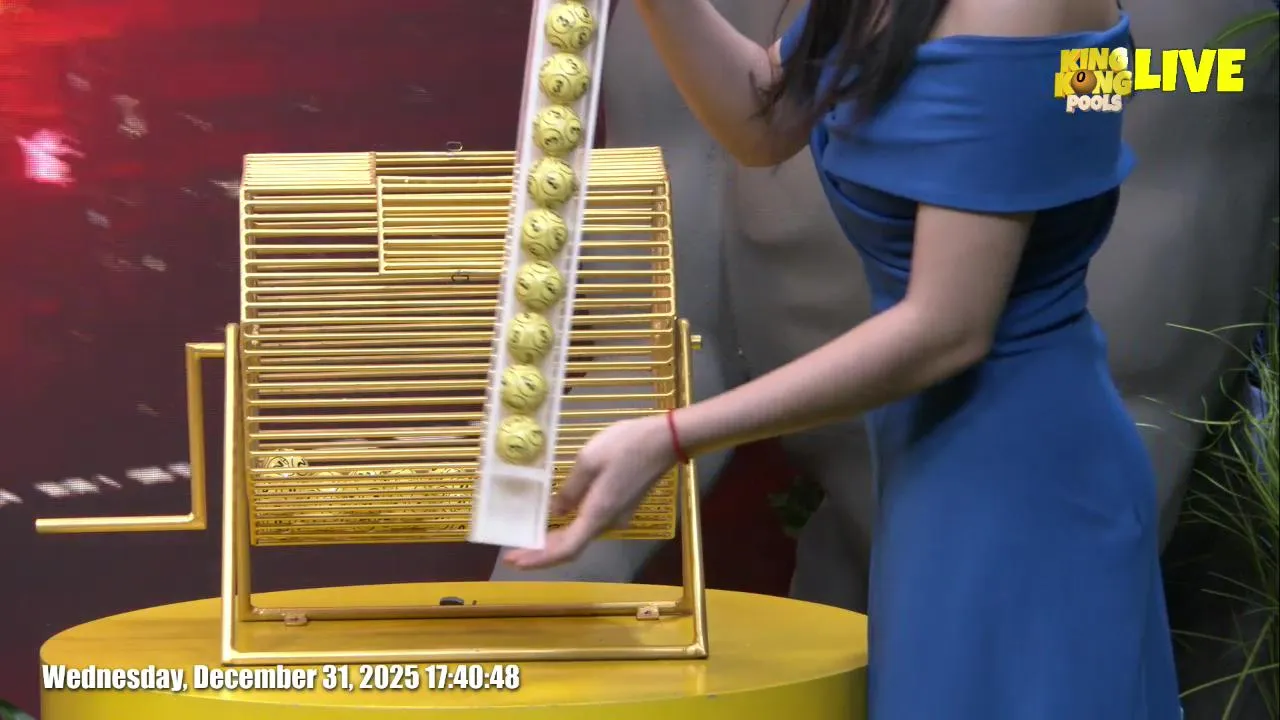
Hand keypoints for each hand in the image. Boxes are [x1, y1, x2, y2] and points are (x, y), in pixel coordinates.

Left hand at [502, 413, 676, 568]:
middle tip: (514, 551)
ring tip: (529, 537)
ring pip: (581, 535)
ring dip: (555, 540)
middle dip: (542, 552)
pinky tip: (556, 519)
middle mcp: (609, 523)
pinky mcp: (622, 506)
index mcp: (599, 513)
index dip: (539, 558)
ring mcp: (618, 516)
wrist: (666, 440)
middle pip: (572, 546)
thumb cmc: (626, 446)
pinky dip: (569, 527)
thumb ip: (569, 490)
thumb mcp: (588, 461)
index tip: (514, 560)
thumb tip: (554, 513)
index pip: (566, 549)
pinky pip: (590, 523)